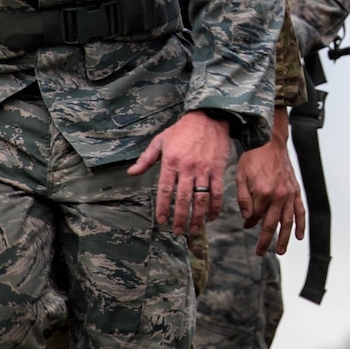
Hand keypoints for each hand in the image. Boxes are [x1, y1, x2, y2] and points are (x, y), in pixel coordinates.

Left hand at [131, 109, 231, 235]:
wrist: (208, 117)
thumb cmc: (182, 129)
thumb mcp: (160, 140)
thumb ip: (146, 159)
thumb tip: (131, 172)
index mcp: (171, 161)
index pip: (165, 190)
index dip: (163, 207)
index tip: (161, 221)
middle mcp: (187, 168)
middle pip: (183, 199)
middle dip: (180, 218)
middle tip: (177, 232)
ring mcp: (204, 170)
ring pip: (201, 199)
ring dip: (197, 217)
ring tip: (193, 230)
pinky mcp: (218, 170)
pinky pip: (217, 192)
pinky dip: (215, 207)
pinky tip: (211, 217)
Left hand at [237, 115, 304, 255]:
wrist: (269, 142)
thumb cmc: (253, 158)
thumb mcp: (241, 177)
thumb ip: (244, 200)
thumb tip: (248, 219)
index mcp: (263, 193)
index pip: (256, 216)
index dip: (250, 222)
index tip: (246, 226)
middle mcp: (278, 196)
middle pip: (272, 224)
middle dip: (266, 240)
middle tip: (261, 252)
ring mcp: (289, 194)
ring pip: (288, 221)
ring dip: (285, 238)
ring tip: (281, 251)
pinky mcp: (295, 190)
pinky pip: (300, 210)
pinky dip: (301, 224)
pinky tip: (300, 236)